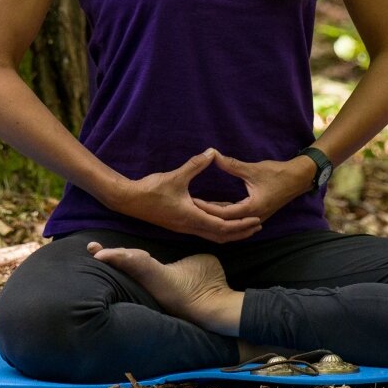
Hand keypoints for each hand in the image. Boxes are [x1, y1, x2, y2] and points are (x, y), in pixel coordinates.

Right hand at [107, 149, 263, 242]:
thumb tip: (211, 152)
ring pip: (213, 235)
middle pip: (221, 236)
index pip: (222, 227)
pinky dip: (218, 227)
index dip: (241, 224)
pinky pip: (204, 229)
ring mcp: (185, 227)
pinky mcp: (180, 224)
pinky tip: (222, 216)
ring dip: (230, 232)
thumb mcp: (176, 176)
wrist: (130, 201)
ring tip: (246, 225)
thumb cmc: (151, 190)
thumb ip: (195, 165)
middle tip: (258, 226)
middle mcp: (190, 226)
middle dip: (240, 232)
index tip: (256, 220)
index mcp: (192, 217)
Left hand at [188, 153, 315, 225]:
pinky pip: (238, 218)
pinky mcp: (258, 213)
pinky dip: (226, 215)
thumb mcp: (253, 169)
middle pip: (226, 221)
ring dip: (217, 216)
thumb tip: (213, 155)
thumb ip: (232, 164)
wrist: (299, 178)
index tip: (192, 201)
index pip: (223, 213)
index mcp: (252, 208)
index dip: (206, 207)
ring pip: (232, 222)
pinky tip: (216, 208)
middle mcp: (254, 216)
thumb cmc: (278, 173)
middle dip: (208, 214)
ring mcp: (257, 217)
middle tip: (190, 206)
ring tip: (199, 209)